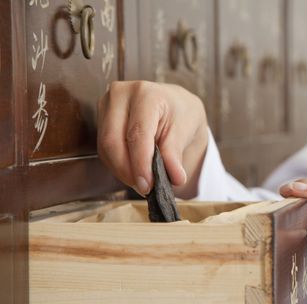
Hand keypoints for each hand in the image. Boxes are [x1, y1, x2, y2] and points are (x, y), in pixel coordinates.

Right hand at [97, 81, 208, 197]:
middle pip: (113, 141)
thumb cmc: (181, 115)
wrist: (173, 105)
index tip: (148, 186)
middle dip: (127, 170)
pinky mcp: (101, 118)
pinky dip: (118, 166)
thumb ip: (175, 154)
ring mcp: (106, 105)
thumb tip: (175, 178)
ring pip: (105, 148)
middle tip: (145, 188)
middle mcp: (120, 94)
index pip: (137, 133)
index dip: (140, 163)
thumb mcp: (185, 131)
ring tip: (143, 181)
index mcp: (145, 93)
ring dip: (122, 170)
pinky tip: (133, 172)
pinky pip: (103, 150)